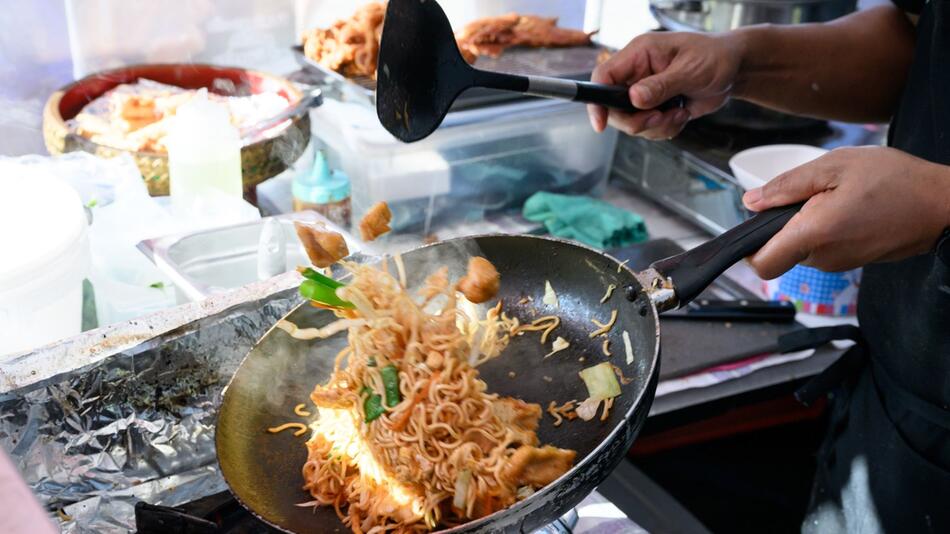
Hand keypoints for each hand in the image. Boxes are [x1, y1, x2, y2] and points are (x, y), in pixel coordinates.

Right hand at [588, 31, 743, 138]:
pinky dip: (664, 129)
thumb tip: (635, 98)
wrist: (734, 69)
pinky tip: (681, 115)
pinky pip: (648, 129)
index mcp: (639, 54)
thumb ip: (661, 85)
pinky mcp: (654, 108)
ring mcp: (644, 93)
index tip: (601, 123)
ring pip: (632, 123)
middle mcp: (637, 74)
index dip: (597, 101)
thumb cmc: (715, 57)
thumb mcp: (689, 70)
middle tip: (659, 118)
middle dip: (636, 121)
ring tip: (678, 113)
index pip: (603, 77)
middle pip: (614, 107)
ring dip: (655, 126)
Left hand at [743, 146, 949, 278]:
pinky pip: (822, 248)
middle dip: (782, 225)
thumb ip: (787, 186)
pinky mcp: (851, 261)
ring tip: (835, 197)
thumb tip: (752, 201)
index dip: (748, 247)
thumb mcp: (835, 166)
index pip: (761, 264)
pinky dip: (824, 229)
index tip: (754, 223)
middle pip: (778, 251)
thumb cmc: (896, 181)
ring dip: (805, 224)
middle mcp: (824, 258)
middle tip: (809, 194)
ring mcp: (839, 264)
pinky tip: (847, 207)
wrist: (943, 204)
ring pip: (800, 248)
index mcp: (814, 235)